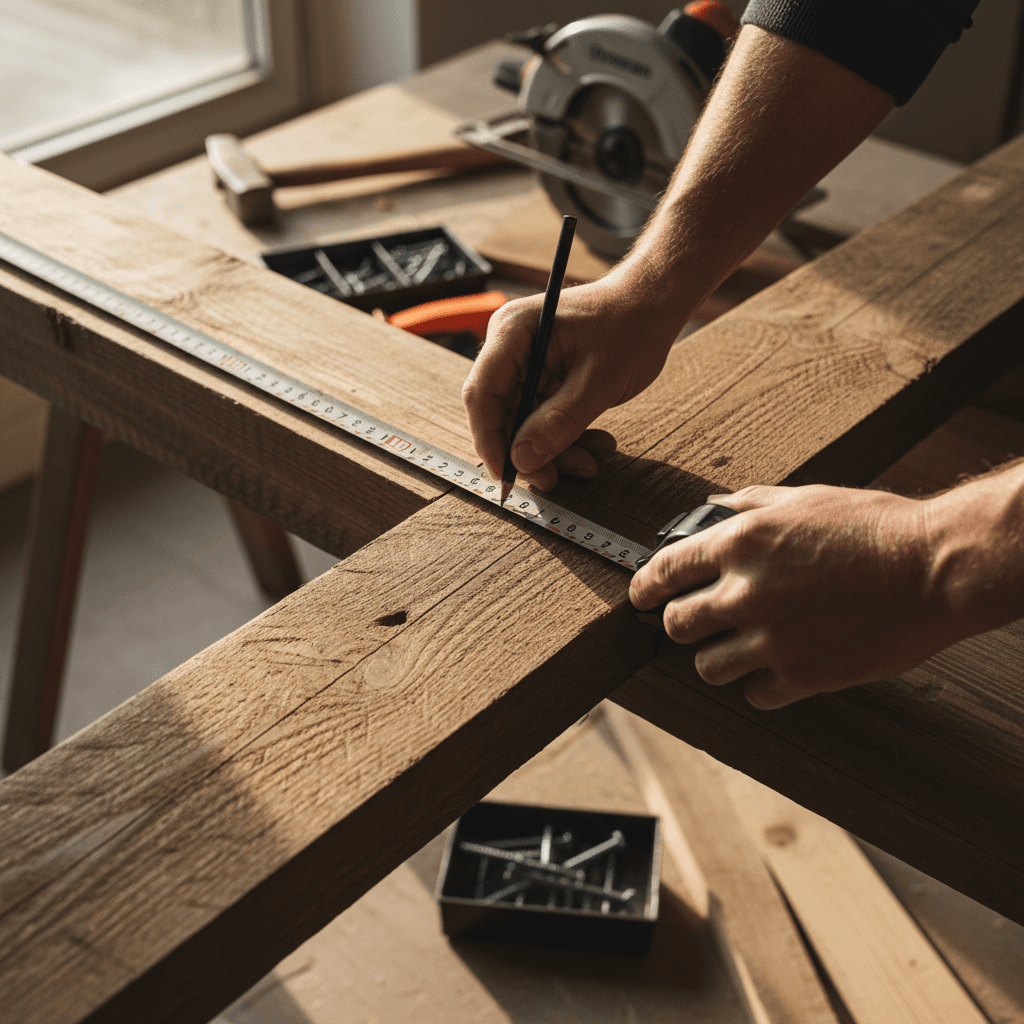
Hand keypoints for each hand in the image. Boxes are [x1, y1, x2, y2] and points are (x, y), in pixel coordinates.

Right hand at [462, 271, 681, 491]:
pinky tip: (596, 445)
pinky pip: (542, 418)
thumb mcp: (599, 381)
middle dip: (527, 451)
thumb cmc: (631, 326)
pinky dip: (566, 437)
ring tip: (589, 463)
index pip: (482, 394)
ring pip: (522, 423)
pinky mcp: (543, 379)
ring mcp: (525, 364)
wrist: (653, 305)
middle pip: (499, 414)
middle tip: (554, 480)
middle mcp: (510, 347)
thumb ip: (559, 422)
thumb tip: (522, 461)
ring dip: (553, 450)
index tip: (507, 475)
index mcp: (512, 332)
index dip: (489, 439)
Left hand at [629, 484, 959, 708]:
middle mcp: (745, 593)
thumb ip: (748, 505)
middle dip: (682, 623)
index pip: (663, 572)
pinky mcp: (802, 677)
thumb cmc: (874, 527)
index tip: (641, 598)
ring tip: (742, 646)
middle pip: (675, 625)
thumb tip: (710, 509)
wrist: (935, 570)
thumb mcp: (804, 498)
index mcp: (740, 544)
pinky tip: (779, 667)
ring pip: (707, 667)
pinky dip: (762, 684)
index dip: (644, 587)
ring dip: (718, 657)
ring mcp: (771, 640)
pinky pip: (755, 694)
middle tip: (700, 621)